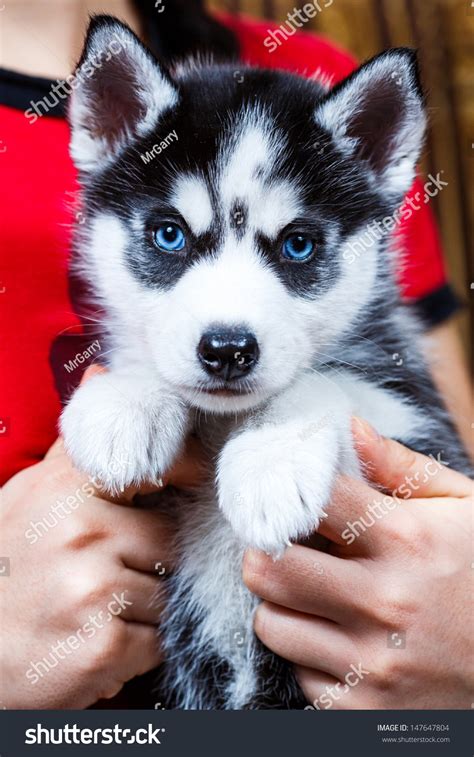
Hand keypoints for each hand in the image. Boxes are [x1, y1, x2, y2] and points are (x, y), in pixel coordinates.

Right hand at [0, 367, 202, 708]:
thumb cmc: (7, 566)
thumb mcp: (31, 494)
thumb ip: (76, 445)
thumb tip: (101, 373)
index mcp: (65, 489)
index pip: (153, 468)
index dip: (180, 476)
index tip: (186, 486)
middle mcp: (81, 531)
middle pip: (168, 541)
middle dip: (151, 563)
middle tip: (109, 575)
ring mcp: (93, 588)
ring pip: (168, 592)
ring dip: (145, 607)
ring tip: (98, 609)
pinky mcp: (103, 644)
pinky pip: (158, 639)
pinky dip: (138, 647)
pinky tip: (98, 640)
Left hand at [243, 418, 472, 708]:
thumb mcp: (466, 509)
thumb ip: (403, 469)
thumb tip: (349, 428)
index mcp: (408, 540)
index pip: (312, 500)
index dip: (289, 490)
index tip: (284, 494)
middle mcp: (385, 601)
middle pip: (270, 566)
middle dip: (264, 551)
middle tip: (278, 547)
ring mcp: (374, 662)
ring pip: (270, 622)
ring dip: (280, 604)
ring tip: (310, 594)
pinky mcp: (365, 710)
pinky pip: (299, 672)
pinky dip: (311, 653)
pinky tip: (341, 639)